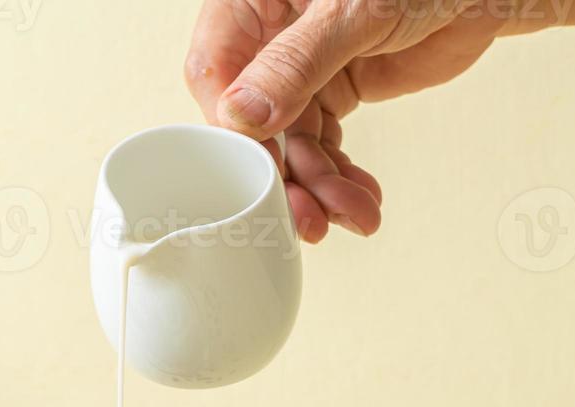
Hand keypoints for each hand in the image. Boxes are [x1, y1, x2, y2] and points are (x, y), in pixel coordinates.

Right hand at [185, 0, 522, 242]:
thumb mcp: (352, 11)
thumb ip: (294, 63)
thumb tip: (242, 115)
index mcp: (251, 1)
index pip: (215, 72)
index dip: (233, 130)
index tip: (260, 171)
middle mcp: (268, 37)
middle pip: (253, 120)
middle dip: (284, 173)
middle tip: (307, 217)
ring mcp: (300, 68)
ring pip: (291, 141)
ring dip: (319, 185)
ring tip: (351, 212)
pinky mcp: (333, 90)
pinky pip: (323, 143)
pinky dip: (339, 176)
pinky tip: (359, 197)